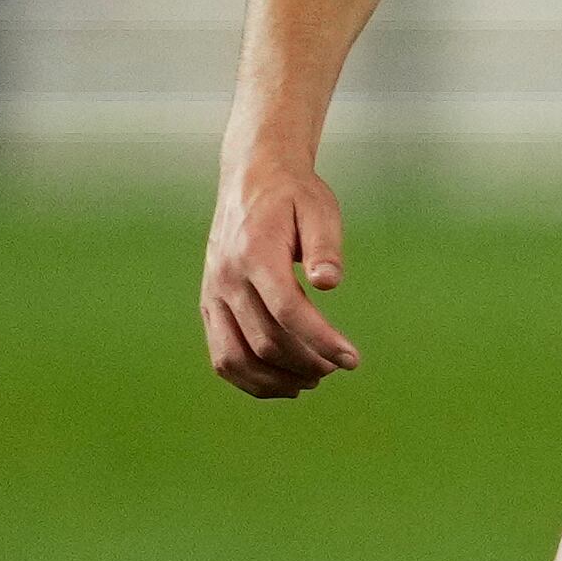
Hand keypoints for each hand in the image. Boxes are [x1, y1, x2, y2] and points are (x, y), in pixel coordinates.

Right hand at [203, 159, 360, 397]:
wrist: (251, 178)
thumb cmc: (293, 195)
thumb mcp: (319, 209)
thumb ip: (325, 246)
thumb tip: (330, 283)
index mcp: (255, 254)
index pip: (288, 311)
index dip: (322, 341)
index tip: (352, 360)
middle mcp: (226, 279)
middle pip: (265, 341)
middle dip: (307, 363)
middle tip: (339, 367)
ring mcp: (212, 295)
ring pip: (236, 359)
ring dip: (277, 380)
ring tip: (314, 379)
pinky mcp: (209, 305)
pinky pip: (222, 356)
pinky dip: (250, 378)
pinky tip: (283, 382)